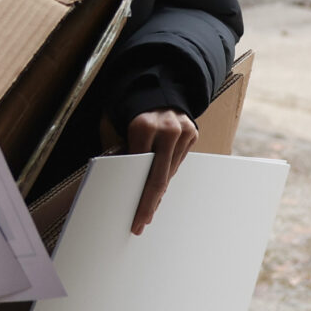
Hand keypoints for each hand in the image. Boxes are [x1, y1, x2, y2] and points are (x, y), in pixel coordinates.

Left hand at [123, 109, 198, 234]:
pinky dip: (167, 175)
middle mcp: (166, 129)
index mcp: (143, 126)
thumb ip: (120, 152)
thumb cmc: (131, 112)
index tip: (133, 215)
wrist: (158, 87)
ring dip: (158, 192)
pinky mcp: (193, 133)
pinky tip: (157, 189)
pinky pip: (178, 162)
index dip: (137, 195)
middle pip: (159, 177)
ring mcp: (183, 131)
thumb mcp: (117, 127)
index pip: (139, 169)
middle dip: (149, 203)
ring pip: (170, 172)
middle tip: (140, 223)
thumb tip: (118, 183)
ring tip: (147, 210)